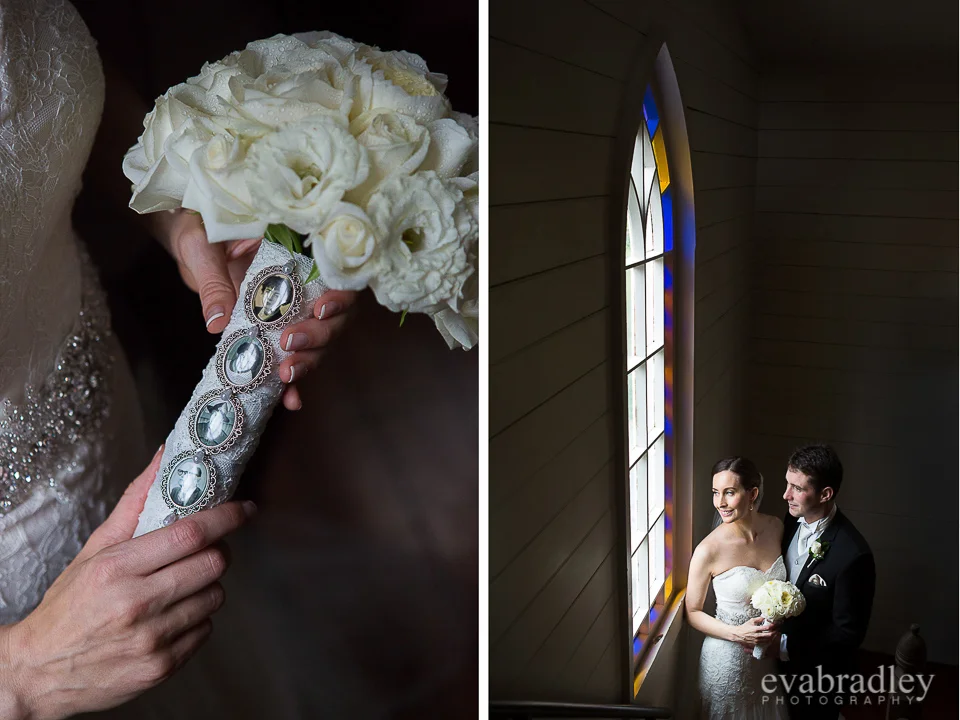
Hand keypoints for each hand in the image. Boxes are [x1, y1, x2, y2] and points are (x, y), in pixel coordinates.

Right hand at [3, 447, 254, 719]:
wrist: (40, 671)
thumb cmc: (70, 604)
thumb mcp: (95, 550)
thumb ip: (135, 504)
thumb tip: (164, 457)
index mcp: (117, 568)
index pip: (191, 534)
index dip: (226, 517)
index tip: (244, 509)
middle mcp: (136, 604)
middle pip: (213, 564)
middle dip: (217, 552)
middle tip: (203, 551)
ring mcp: (151, 639)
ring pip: (215, 596)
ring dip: (206, 587)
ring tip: (178, 588)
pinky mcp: (162, 666)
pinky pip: (206, 630)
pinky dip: (196, 619)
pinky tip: (170, 618)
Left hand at [165, 211, 357, 410]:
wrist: (191, 243)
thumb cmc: (200, 232)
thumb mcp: (202, 248)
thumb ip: (213, 281)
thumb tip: (218, 322)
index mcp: (297, 252)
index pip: (336, 274)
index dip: (339, 295)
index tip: (320, 309)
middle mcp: (305, 282)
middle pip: (335, 315)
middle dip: (319, 335)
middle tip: (289, 345)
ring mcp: (295, 310)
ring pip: (321, 340)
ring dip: (309, 360)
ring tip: (286, 374)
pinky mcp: (279, 331)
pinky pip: (296, 357)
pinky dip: (295, 382)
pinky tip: (289, 400)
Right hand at [733, 617, 778, 646]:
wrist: (738, 634)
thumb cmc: (744, 627)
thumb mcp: (751, 621)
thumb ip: (758, 619)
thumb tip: (764, 616)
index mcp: (755, 629)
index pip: (766, 628)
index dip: (772, 626)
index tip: (775, 624)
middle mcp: (757, 635)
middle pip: (769, 635)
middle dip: (774, 632)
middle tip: (777, 629)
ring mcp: (757, 640)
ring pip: (768, 639)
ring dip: (772, 637)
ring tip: (775, 633)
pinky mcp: (756, 643)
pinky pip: (765, 643)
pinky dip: (768, 640)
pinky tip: (771, 638)